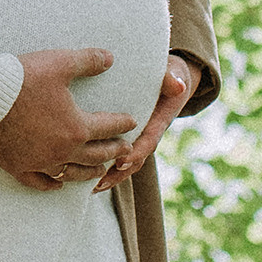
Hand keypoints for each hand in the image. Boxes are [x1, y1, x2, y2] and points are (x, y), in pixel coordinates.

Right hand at [0, 48, 136, 189]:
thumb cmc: (22, 78)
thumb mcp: (59, 63)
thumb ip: (87, 61)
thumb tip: (109, 57)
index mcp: (77, 127)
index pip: (108, 127)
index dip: (122, 124)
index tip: (131, 122)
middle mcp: (63, 150)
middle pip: (95, 154)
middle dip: (113, 151)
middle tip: (124, 150)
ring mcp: (40, 161)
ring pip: (72, 173)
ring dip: (88, 172)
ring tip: (99, 171)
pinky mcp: (18, 166)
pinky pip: (39, 182)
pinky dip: (52, 184)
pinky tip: (59, 184)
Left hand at [95, 55, 198, 186]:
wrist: (172, 79)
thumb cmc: (168, 75)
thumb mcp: (172, 73)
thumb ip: (171, 78)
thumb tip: (177, 86)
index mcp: (159, 121)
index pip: (149, 140)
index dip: (136, 152)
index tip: (121, 161)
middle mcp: (148, 133)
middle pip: (135, 159)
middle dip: (118, 173)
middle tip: (98, 183)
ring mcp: (138, 137)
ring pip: (126, 162)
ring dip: (109, 176)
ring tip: (90, 187)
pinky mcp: (126, 136)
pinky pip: (116, 155)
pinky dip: (102, 166)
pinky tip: (83, 174)